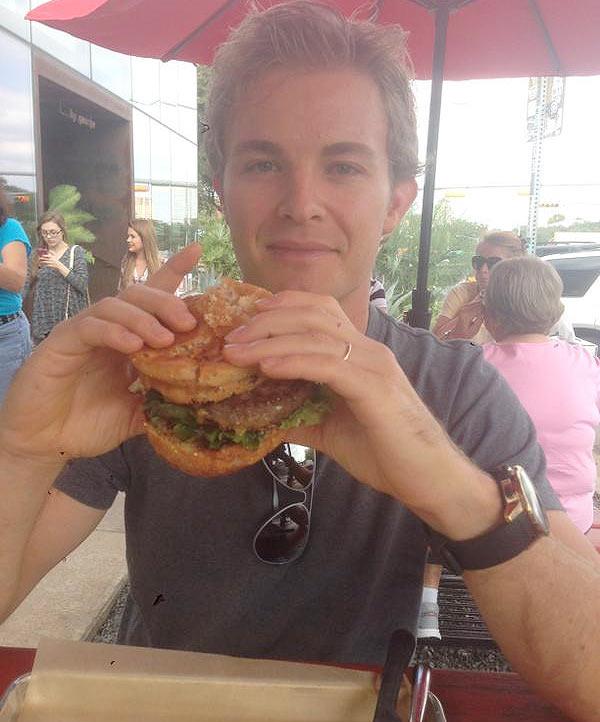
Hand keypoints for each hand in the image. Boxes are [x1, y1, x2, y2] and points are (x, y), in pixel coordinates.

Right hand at [0, 245, 201, 465]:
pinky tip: (132, 347)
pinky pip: (90, 327)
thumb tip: (199, 401)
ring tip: (164, 339)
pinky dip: (114, 332)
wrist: (44, 444)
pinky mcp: (62, 342)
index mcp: (129, 338)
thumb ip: (162, 403)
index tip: (197, 251)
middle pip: (138, 294)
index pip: (152, 298)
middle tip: (188, 322)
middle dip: (166, 302)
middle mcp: (109, 329)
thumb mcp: (136, 415)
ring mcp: (84, 332)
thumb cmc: (88, 424)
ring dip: (143, 318)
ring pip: (115, 305)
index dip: (173, 272)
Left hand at [223, 291, 496, 535]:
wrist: (429, 479)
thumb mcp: (331, 431)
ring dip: (270, 340)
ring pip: (316, 336)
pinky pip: (328, 365)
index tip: (248, 315)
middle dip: (267, 320)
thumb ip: (301, 417)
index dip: (284, 305)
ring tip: (236, 351)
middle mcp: (368, 350)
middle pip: (313, 314)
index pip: (321, 310)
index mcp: (359, 354)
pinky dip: (294, 362)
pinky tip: (267, 367)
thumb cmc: (385, 453)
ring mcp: (373, 366)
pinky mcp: (374, 388)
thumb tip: (262, 417)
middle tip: (232, 336)